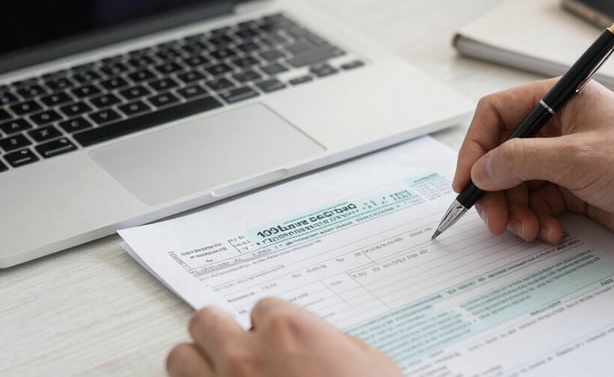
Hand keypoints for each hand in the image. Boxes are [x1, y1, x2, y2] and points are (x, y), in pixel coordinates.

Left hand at [166, 298, 400, 376]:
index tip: (277, 341)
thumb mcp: (371, 365)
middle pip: (206, 321)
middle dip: (220, 332)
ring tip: (216, 374)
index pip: (261, 306)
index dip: (271, 326)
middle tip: (234, 346)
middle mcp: (245, 356)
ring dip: (197, 365)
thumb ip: (336, 343)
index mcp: (287, 331)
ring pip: (179, 359)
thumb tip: (323, 343)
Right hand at [453, 79, 613, 247]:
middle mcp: (555, 128)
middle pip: (501, 155)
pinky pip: (536, 204)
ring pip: (516, 185)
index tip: (466, 179)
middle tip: (493, 219)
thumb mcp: (576, 157)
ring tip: (529, 231)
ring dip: (516, 211)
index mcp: (557, 101)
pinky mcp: (572, 189)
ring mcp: (563, 160)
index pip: (497, 114)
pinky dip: (535, 221)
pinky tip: (549, 234)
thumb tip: (480, 170)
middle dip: (495, 189)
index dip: (475, 146)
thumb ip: (520, 160)